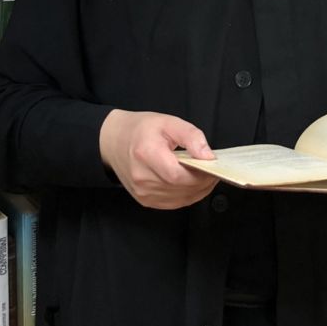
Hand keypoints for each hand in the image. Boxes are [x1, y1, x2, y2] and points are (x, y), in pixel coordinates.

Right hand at [100, 109, 217, 209]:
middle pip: (181, 188)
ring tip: (204, 174)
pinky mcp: (145, 200)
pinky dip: (188, 194)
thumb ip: (191, 136)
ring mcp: (142, 192)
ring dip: (198, 189)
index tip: (212, 165)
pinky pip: (175, 203)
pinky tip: (192, 182)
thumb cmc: (141, 130)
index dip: (200, 174)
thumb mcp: (169, 122)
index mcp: (146, 154)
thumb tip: (208, 156)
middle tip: (212, 168)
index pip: (178, 175)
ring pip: (181, 198)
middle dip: (203, 181)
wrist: (114, 142)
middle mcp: (142, 177)